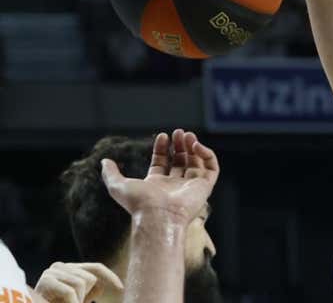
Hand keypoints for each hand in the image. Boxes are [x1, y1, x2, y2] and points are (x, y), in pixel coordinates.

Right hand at [34, 262, 122, 302]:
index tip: (121, 288)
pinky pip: (71, 291)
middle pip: (90, 278)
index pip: (95, 268)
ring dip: (77, 300)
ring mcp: (51, 272)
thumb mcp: (78, 298)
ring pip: (82, 283)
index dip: (110, 276)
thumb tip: (111, 285)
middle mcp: (59, 266)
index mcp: (68, 269)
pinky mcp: (46, 280)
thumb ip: (91, 289)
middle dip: (85, 296)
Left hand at [100, 129, 218, 224]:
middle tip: (179, 132)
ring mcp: (191, 185)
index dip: (162, 148)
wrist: (159, 217)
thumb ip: (110, 173)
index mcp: (158, 185)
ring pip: (197, 162)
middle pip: (181, 160)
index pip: (163, 162)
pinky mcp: (205, 186)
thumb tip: (104, 161)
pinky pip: (211, 167)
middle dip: (180, 145)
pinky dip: (207, 154)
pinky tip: (196, 146)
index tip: (162, 135)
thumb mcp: (118, 186)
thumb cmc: (139, 204)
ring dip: (193, 147)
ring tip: (188, 135)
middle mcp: (175, 185)